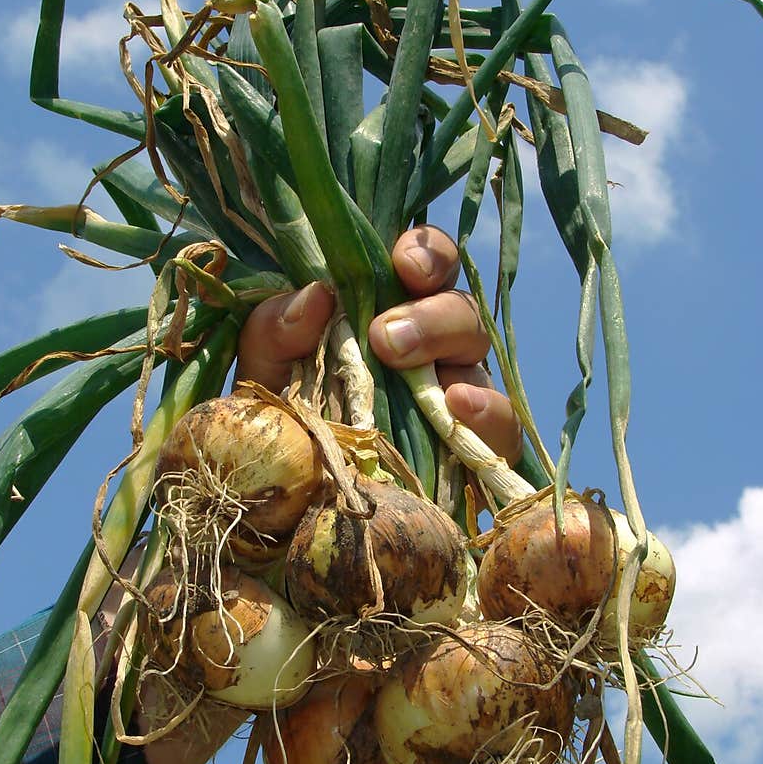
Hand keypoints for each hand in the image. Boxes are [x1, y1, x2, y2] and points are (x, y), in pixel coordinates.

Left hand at [236, 224, 521, 466]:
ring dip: (454, 358)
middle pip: (460, 309)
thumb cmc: (280, 424)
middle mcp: (429, 350)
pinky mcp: (472, 451)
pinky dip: (488, 415)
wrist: (283, 510)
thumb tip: (316, 294)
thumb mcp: (263, 372)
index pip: (423, 265)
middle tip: (386, 338)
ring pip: (480, 360)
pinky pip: (500, 428)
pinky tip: (460, 410)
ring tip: (428, 380)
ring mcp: (455, 399)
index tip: (403, 265)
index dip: (425, 253)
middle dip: (433, 314)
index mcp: (383, 314)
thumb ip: (274, 330)